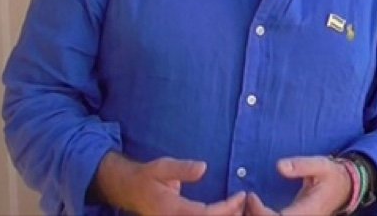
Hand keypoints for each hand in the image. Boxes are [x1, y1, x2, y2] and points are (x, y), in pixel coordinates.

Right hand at [94, 152, 245, 214]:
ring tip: (242, 208)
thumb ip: (182, 168)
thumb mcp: (162, 167)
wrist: (129, 190)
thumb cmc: (147, 176)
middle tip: (247, 204)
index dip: (226, 208)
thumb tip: (203, 167)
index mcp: (172, 209)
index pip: (204, 214)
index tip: (241, 196)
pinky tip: (229, 212)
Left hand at [245, 156, 351, 215]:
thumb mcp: (320, 165)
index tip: (250, 196)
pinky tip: (254, 206)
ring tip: (246, 202)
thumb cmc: (331, 175)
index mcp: (308, 211)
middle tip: (244, 199)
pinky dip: (262, 215)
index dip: (260, 212)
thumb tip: (280, 167)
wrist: (344, 188)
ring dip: (258, 215)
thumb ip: (301, 165)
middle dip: (255, 215)